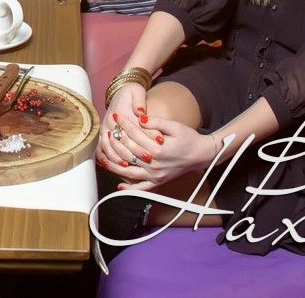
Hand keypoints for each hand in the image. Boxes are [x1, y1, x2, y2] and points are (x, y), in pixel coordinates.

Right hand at [97, 82, 154, 170]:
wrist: (118, 92)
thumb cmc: (130, 93)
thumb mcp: (136, 91)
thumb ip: (139, 101)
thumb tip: (141, 112)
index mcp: (120, 111)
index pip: (134, 126)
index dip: (148, 134)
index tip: (160, 141)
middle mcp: (110, 121)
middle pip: (123, 139)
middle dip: (136, 150)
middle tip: (149, 158)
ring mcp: (105, 128)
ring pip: (110, 147)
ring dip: (120, 157)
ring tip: (131, 165)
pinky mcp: (103, 134)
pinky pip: (102, 149)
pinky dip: (108, 158)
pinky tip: (118, 164)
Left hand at [103, 110, 218, 191]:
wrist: (202, 154)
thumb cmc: (189, 138)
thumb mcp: (175, 126)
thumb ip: (157, 122)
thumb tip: (140, 117)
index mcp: (159, 150)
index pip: (136, 135)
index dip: (125, 124)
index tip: (116, 115)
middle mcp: (156, 164)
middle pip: (130, 152)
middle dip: (117, 140)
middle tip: (107, 131)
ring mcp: (156, 175)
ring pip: (130, 172)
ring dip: (115, 165)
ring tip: (103, 158)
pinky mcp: (159, 182)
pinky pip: (142, 188)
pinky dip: (130, 189)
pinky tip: (119, 185)